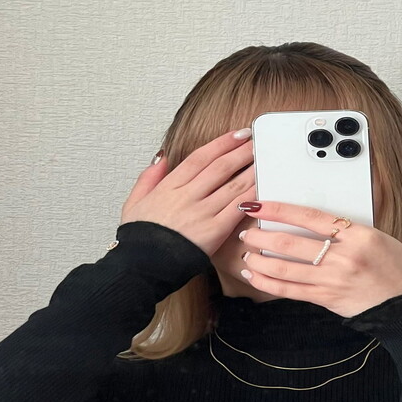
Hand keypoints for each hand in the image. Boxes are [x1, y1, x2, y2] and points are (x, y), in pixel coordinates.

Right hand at [119, 128, 255, 256]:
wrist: (141, 267)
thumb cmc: (140, 239)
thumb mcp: (134, 202)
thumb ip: (149, 177)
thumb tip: (163, 157)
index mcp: (169, 186)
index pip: (201, 157)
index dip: (222, 143)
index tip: (238, 135)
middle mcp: (187, 195)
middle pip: (221, 166)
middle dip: (243, 151)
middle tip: (258, 142)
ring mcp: (202, 213)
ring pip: (233, 185)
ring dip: (252, 170)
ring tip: (266, 160)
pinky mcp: (214, 231)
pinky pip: (237, 209)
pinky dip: (252, 197)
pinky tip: (263, 188)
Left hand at [236, 200, 401, 318]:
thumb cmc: (398, 267)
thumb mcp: (377, 237)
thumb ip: (345, 229)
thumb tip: (311, 219)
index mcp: (358, 235)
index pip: (309, 217)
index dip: (278, 210)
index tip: (257, 204)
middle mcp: (344, 257)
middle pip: (290, 244)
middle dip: (261, 237)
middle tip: (246, 232)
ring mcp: (334, 280)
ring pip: (285, 269)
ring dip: (259, 260)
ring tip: (246, 254)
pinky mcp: (328, 300)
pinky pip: (291, 291)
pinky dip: (268, 283)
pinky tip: (255, 276)